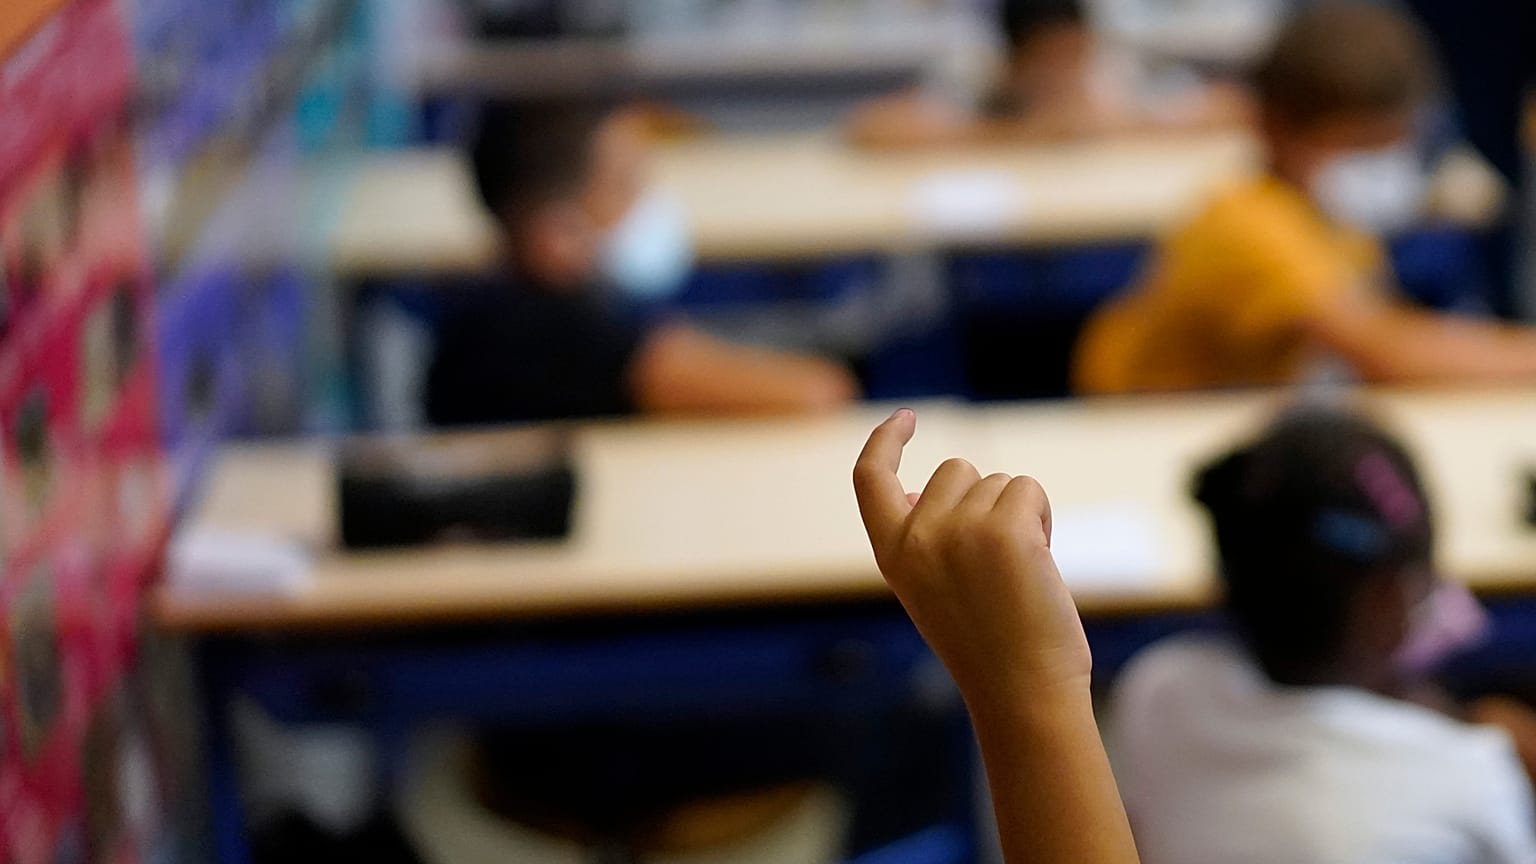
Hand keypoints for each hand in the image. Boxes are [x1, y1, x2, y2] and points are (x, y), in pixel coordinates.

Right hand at [853, 409, 1091, 704]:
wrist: (1021, 693)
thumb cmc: (986, 644)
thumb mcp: (931, 587)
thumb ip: (921, 538)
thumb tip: (919, 489)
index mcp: (891, 553)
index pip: (869, 478)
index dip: (884, 441)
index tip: (905, 419)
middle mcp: (917, 536)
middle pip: (955, 471)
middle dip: (983, 500)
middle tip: (997, 562)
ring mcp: (960, 530)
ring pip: (998, 483)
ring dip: (1017, 515)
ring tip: (1017, 574)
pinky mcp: (1006, 530)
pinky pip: (1028, 491)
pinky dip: (1041, 518)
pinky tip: (1039, 565)